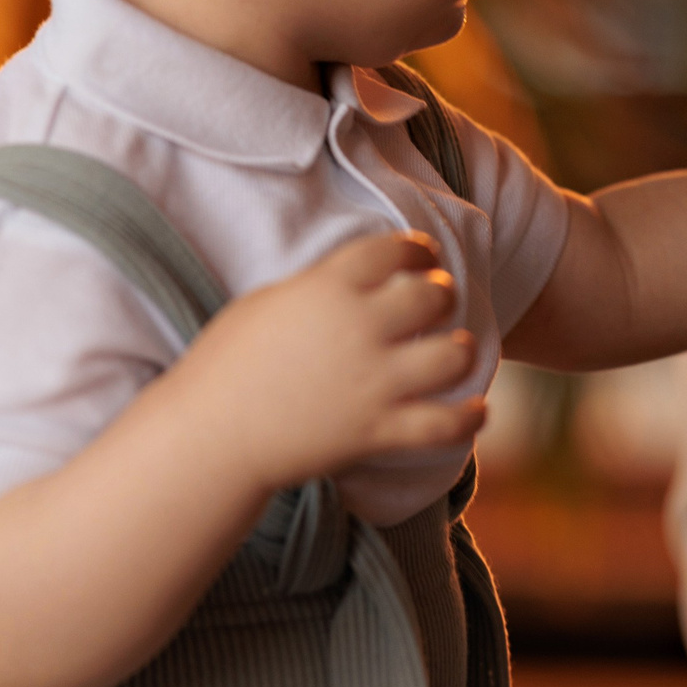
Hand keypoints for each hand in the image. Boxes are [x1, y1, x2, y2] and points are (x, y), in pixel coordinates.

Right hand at [158, 230, 481, 495]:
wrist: (209, 435)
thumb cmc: (224, 365)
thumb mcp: (268, 303)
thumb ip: (320, 288)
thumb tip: (357, 283)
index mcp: (327, 287)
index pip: (394, 251)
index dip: (418, 251)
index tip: (424, 258)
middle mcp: (359, 328)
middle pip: (433, 297)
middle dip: (442, 296)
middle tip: (437, 304)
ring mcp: (373, 382)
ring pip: (452, 357)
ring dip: (459, 351)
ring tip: (452, 353)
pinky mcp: (377, 431)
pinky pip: (445, 425)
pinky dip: (470, 418)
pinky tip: (477, 409)